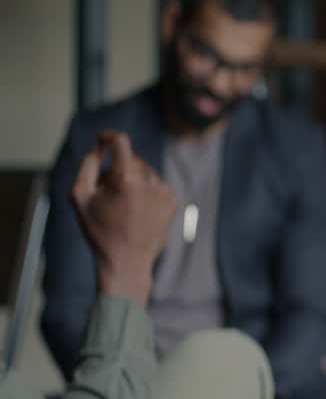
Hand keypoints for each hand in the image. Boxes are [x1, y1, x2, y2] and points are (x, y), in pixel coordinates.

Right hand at [71, 130, 176, 305]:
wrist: (127, 261)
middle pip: (131, 160)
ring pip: (145, 172)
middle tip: (107, 194)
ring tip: (124, 207)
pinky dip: (146, 192)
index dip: (109, 137)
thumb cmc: (99, 230)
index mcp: (126, 179)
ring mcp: (164, 192)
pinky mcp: (173, 201)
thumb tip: (99, 148)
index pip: (120, 142)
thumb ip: (87, 166)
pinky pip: (156, 185)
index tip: (103, 140)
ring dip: (133, 181)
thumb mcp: (79, 196)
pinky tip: (138, 210)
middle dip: (117, 169)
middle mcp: (149, 182)